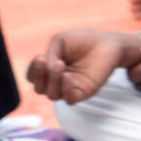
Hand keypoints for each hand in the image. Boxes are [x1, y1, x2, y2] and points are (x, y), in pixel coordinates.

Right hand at [26, 29, 140, 103]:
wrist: (107, 43)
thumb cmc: (83, 41)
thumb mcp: (60, 41)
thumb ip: (50, 53)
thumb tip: (47, 68)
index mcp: (48, 69)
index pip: (32, 76)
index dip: (33, 70)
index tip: (40, 57)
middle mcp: (57, 81)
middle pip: (39, 88)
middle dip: (40, 75)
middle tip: (46, 61)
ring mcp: (70, 88)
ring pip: (52, 95)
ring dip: (52, 80)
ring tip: (59, 64)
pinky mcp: (84, 92)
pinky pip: (70, 99)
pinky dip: (65, 89)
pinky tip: (68, 76)